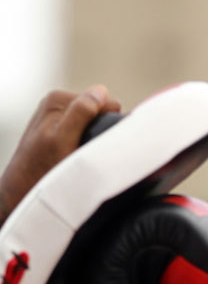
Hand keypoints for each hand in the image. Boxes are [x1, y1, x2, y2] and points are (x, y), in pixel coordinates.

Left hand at [0, 85, 121, 225]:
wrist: (22, 192)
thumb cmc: (41, 170)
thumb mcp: (62, 140)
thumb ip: (80, 112)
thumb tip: (100, 91)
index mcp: (58, 99)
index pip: (104, 102)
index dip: (108, 123)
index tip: (96, 142)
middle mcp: (57, 104)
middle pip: (99, 112)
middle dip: (100, 131)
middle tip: (85, 151)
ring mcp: (59, 118)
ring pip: (94, 124)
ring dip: (94, 140)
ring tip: (80, 156)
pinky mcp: (61, 131)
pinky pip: (86, 133)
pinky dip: (87, 144)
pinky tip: (77, 156)